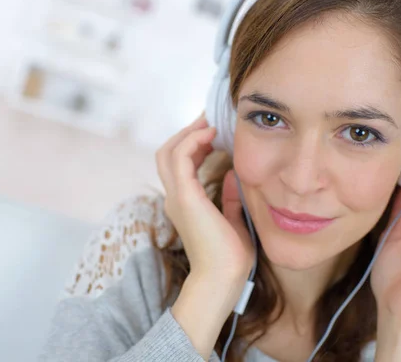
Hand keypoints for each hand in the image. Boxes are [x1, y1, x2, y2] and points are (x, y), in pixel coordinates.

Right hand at [156, 114, 254, 282]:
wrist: (223, 279)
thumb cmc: (230, 257)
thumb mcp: (233, 220)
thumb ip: (230, 199)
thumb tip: (232, 176)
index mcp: (185, 203)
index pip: (178, 165)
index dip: (192, 144)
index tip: (212, 130)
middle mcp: (175, 198)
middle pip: (166, 153)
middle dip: (186, 133)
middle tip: (208, 120)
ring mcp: (177, 197)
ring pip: (168, 152)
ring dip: (188, 133)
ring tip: (209, 123)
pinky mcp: (185, 196)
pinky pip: (180, 158)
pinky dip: (192, 141)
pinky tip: (211, 135)